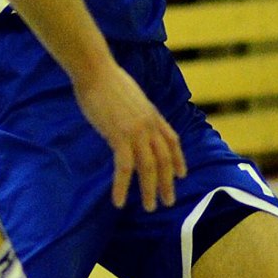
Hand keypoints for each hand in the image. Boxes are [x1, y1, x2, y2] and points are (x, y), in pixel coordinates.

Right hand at [72, 61, 186, 210]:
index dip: (178, 159)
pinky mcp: (119, 136)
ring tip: (149, 207)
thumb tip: (132, 118)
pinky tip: (118, 202)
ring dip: (149, 190)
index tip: (182, 175)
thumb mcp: (131, 95)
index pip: (172, 140)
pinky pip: (124, 168)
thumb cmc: (106, 79)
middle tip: (168, 201)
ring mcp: (136, 131)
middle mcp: (149, 125)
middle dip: (166, 182)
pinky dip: (122, 187)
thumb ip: (135, 110)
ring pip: (148, 168)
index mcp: (152, 114)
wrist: (96, 70)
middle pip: (164, 159)